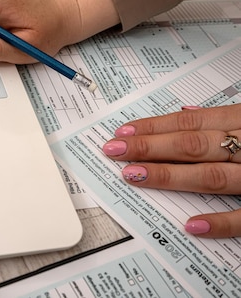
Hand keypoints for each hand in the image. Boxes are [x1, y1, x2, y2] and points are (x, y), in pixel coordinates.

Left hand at [102, 104, 240, 237]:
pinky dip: (221, 221)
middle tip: (114, 151)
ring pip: (213, 176)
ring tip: (134, 176)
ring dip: (171, 176)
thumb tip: (187, 112)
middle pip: (193, 147)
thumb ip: (222, 118)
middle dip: (149, 148)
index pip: (191, 123)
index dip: (154, 128)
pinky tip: (191, 225)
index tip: (122, 134)